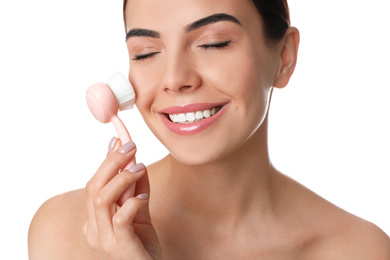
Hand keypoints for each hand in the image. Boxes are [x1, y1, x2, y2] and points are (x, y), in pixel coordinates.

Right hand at [84, 138, 161, 259]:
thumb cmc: (143, 244)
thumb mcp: (140, 210)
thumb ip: (135, 187)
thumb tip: (133, 160)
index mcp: (94, 221)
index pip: (93, 184)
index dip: (106, 161)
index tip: (118, 140)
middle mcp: (93, 230)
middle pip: (93, 188)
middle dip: (111, 162)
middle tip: (130, 146)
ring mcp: (104, 240)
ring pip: (101, 199)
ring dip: (122, 178)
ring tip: (140, 168)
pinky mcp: (120, 247)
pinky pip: (121, 218)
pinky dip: (132, 203)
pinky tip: (144, 197)